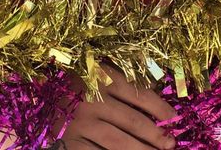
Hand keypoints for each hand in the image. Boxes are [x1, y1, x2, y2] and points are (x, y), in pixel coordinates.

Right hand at [60, 65, 174, 148]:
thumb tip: (164, 109)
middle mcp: (90, 98)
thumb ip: (125, 87)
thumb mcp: (101, 80)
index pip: (137, 93)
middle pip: (133, 120)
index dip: (159, 107)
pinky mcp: (72, 142)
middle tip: (170, 144)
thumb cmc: (81, 91)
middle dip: (155, 135)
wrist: (47, 106)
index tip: (173, 118)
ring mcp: (81, 122)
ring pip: (119, 141)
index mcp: (100, 77)